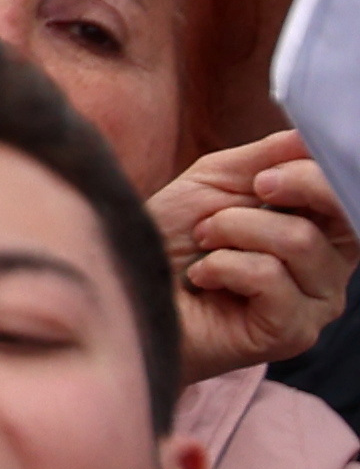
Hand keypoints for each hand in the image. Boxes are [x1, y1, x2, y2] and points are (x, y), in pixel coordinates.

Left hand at [148, 137, 345, 378]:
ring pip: (300, 242)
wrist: (131, 287)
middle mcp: (331, 269)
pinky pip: (271, 278)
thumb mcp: (218, 180)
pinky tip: (203, 279)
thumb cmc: (174, 238)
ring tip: (204, 245)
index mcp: (323, 230)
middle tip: (221, 208)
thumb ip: (268, 157)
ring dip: (231, 231)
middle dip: (276, 192)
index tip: (262, 177)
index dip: (313, 175)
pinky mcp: (292, 333)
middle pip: (342, 213)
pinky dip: (222, 266)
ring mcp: (316, 304)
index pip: (349, 192)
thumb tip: (310, 135)